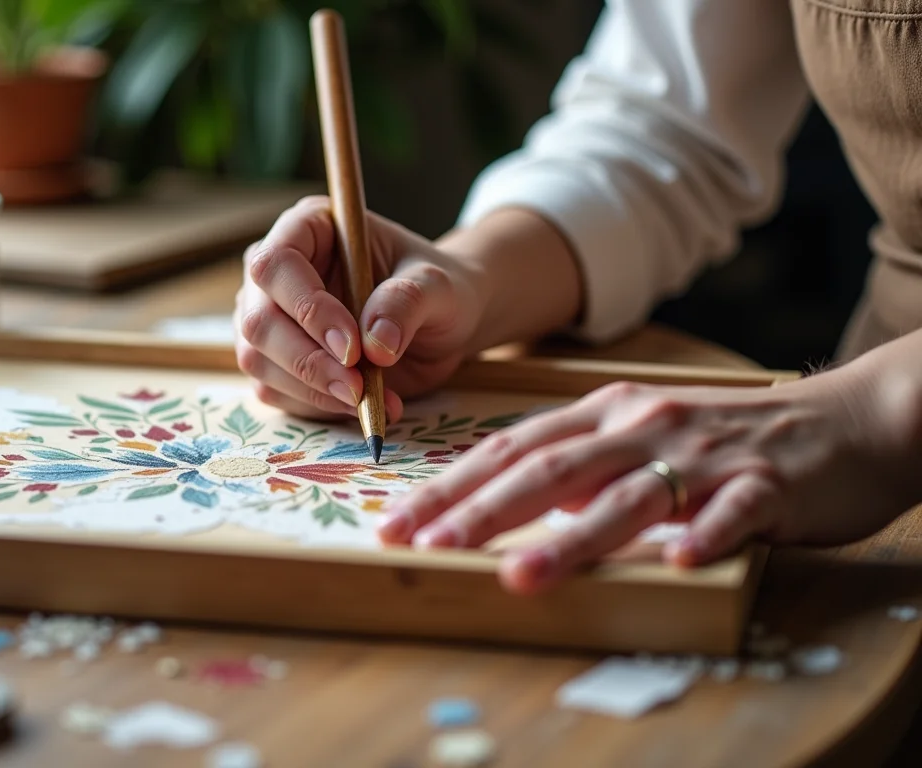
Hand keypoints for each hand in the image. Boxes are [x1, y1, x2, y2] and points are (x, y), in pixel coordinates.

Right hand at [233, 196, 486, 419]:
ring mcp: (271, 318)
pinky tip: (362, 405)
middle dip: (307, 361)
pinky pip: (274, 391)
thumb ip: (407, 302)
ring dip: (311, 389)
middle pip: (258, 320)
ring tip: (369, 399)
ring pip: (258, 360)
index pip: (276, 265)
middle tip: (358, 387)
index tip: (352, 347)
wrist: (442, 325)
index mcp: (309, 229)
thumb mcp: (437, 286)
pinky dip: (317, 406)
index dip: (306, 308)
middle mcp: (278, 273)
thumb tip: (375, 343)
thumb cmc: (438, 289)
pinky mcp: (277, 361)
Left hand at [377, 360, 921, 594]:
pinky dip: (707, 533)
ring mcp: (705, 455)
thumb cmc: (721, 438)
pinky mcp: (768, 485)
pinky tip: (680, 559)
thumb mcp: (636, 436)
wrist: (841, 420)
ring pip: (629, 496)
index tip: (398, 524)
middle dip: (483, 512)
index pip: (512, 449)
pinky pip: (733, 512)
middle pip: (551, 471)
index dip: (452, 487)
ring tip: (522, 576)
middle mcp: (644, 426)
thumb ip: (575, 464)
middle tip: (428, 548)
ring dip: (574, 537)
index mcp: (606, 414)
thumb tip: (501, 502)